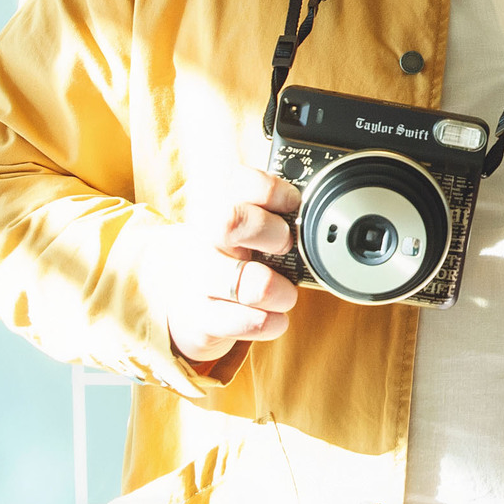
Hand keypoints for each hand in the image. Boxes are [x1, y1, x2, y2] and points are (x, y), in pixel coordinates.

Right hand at [165, 165, 301, 365]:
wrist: (187, 307)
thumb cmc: (232, 260)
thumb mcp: (244, 232)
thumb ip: (273, 216)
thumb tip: (316, 210)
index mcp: (217, 209)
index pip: (236, 181)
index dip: (271, 189)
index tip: (292, 202)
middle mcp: (203, 240)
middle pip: (230, 221)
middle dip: (273, 233)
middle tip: (286, 246)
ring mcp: (199, 280)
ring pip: (249, 283)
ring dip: (282, 291)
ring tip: (285, 293)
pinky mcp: (202, 320)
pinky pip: (250, 322)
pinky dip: (273, 322)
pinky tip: (273, 316)